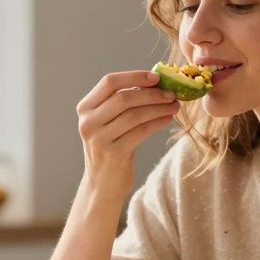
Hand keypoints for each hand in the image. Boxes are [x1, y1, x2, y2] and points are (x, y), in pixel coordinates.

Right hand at [76, 70, 179, 198]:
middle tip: (172, 93)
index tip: (156, 76)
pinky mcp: (114, 153)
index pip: (109, 82)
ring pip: (134, 115)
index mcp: (85, 108)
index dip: (134, 76)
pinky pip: (141, 132)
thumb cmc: (111, 146)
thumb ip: (122, 102)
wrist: (103, 183)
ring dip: (158, 108)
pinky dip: (157, 122)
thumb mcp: (108, 122)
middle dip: (151, 94)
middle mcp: (88, 122)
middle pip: (123, 98)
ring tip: (174, 105)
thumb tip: (154, 81)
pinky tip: (168, 119)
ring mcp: (99, 139)